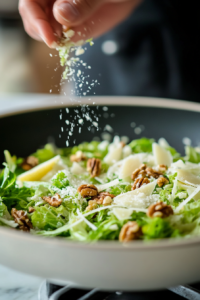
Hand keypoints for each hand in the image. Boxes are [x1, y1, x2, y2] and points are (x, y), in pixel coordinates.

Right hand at [19, 0, 141, 47]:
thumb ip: (83, 2)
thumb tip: (60, 15)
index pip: (30, 3)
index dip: (36, 20)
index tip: (51, 38)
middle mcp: (53, 1)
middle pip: (32, 17)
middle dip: (41, 31)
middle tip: (57, 42)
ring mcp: (61, 14)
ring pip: (45, 30)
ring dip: (54, 39)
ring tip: (72, 36)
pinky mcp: (71, 27)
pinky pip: (61, 39)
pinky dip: (66, 44)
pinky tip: (78, 38)